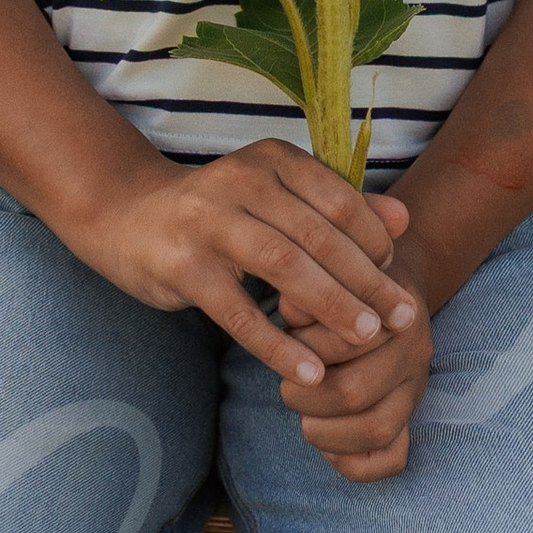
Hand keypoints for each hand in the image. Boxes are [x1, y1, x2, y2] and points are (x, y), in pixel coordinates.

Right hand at [65, 140, 415, 394]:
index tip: (396, 278)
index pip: (339, 200)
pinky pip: (239, 313)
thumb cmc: (218, 212)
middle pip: (318, 235)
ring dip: (332, 306)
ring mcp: (208, 223)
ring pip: (284, 266)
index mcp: (271, 160)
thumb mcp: (277, 197)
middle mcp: (240, 181)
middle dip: (367, 280)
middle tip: (404, 317)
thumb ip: (339, 206)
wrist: (127, 215)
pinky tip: (309, 372)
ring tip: (367, 338)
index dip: (376, 241)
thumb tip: (405, 218)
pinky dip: (277, 346)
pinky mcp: (182, 267)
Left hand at [283, 295, 434, 482]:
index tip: (288, 346)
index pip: (344, 343)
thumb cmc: (346, 290)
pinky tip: (327, 446)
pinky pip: (393, 460)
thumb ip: (308, 297)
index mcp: (395, 312)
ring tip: (305, 418)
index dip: (303, 351)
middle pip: (353, 392)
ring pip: (376, 429)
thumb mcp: (328, 281)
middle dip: (306, 397)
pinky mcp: (410, 421)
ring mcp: (415, 390)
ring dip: (325, 433)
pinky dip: (352, 463)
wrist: (390, 296)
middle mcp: (414, 352)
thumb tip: (291, 314)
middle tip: (288, 389)